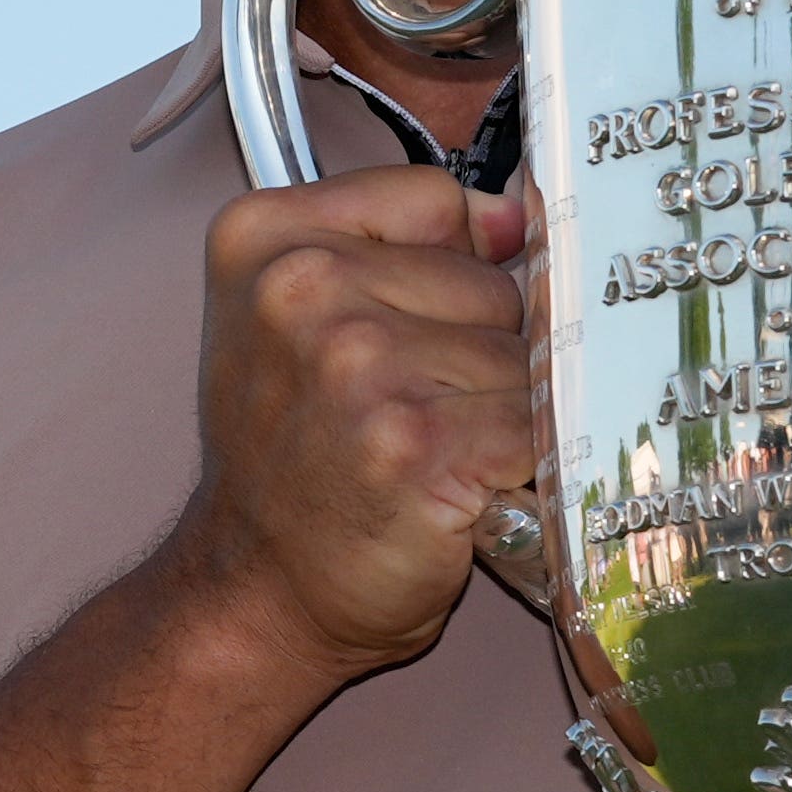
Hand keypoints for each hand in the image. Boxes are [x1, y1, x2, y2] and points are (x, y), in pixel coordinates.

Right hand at [169, 167, 544, 682]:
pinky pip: (535, 428)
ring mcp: (360, 365)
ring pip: (523, 358)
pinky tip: (458, 493)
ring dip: (500, 418)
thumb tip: (525, 215)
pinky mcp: (417, 443)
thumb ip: (407, 244)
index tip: (421, 327)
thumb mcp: (306, 318)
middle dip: (479, 356)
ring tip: (428, 457)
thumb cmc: (293, 461)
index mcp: (267, 238)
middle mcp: (304, 289)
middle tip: (406, 416)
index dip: (457, 267)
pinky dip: (518, 470)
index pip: (438, 200)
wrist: (257, 591)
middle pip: (494, 283)